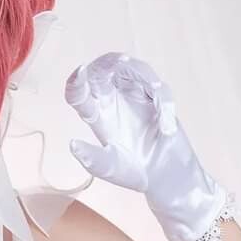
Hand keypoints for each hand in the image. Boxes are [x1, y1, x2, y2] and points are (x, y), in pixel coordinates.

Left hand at [64, 52, 230, 240]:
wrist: (164, 178)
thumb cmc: (133, 172)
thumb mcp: (109, 168)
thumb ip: (92, 158)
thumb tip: (73, 145)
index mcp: (95, 114)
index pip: (79, 92)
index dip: (76, 81)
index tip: (80, 73)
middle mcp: (111, 101)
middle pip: (103, 71)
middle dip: (109, 62)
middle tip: (120, 63)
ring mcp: (134, 97)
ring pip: (132, 70)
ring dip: (142, 72)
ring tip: (155, 88)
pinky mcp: (156, 100)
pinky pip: (159, 90)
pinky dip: (165, 104)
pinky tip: (167, 127)